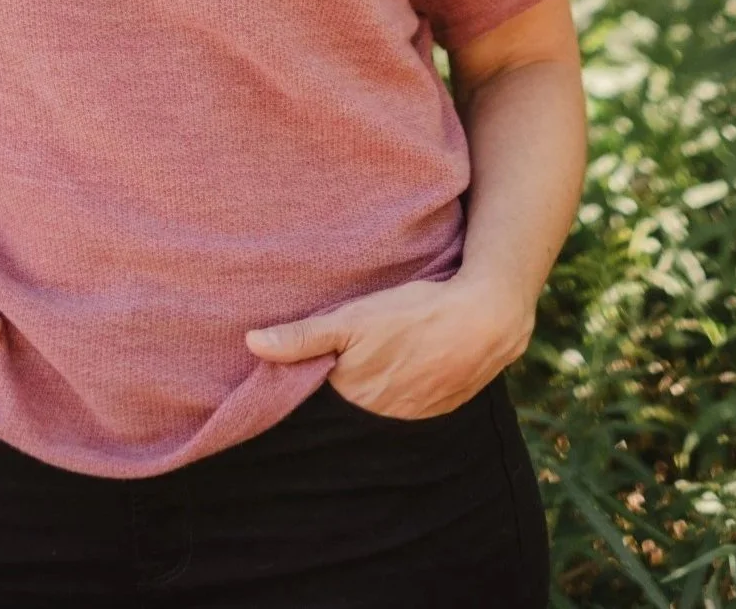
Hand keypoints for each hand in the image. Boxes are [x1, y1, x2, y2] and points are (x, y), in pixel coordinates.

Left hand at [245, 270, 534, 419]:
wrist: (483, 320)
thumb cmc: (412, 315)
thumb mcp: (352, 319)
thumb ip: (303, 337)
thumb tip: (252, 344)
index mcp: (354, 398)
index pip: (316, 403)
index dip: (305, 387)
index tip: (293, 374)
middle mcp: (380, 419)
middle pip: (345, 410)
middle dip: (335, 395)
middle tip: (333, 365)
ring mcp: (412, 418)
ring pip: (376, 412)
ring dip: (369, 397)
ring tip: (370, 368)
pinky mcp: (438, 410)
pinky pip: (406, 409)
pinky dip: (399, 395)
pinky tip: (400, 371)